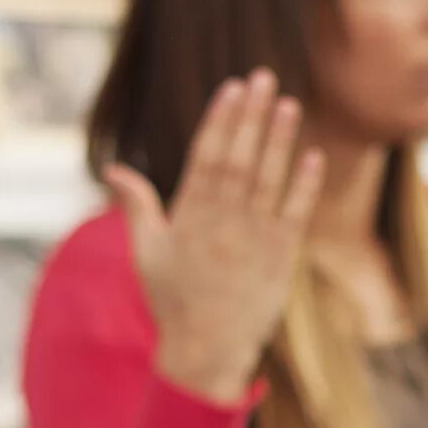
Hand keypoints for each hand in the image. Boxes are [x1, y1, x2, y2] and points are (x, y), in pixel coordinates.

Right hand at [106, 69, 325, 403]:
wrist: (206, 349)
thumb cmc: (173, 299)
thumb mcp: (146, 252)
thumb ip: (136, 205)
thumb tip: (113, 168)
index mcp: (189, 217)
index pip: (207, 156)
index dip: (221, 120)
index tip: (232, 88)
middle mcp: (222, 223)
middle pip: (239, 159)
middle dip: (252, 117)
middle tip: (264, 78)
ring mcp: (253, 239)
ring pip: (268, 180)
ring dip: (280, 140)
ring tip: (290, 104)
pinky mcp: (280, 258)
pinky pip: (295, 214)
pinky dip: (304, 186)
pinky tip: (314, 156)